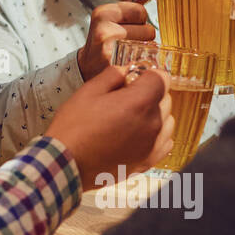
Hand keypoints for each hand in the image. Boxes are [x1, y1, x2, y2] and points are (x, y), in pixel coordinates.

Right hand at [45, 65, 173, 183]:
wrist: (66, 163)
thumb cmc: (74, 128)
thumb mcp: (88, 91)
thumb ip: (113, 75)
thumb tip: (125, 71)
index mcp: (139, 102)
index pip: (162, 78)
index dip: (148, 73)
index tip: (136, 76)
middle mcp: (152, 124)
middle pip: (165, 98)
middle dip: (149, 93)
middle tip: (125, 97)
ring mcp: (152, 145)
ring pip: (167, 120)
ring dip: (154, 114)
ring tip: (131, 117)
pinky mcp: (148, 161)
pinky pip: (165, 142)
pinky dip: (156, 134)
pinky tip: (137, 134)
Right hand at [76, 0, 155, 80]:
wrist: (88, 67)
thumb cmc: (107, 39)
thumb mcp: (115, 16)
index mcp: (103, 12)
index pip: (140, 10)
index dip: (138, 20)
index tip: (126, 27)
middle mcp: (103, 27)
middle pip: (147, 26)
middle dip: (143, 34)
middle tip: (127, 41)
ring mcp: (108, 47)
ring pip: (148, 42)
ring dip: (144, 47)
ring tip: (127, 50)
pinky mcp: (114, 62)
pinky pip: (144, 56)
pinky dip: (142, 58)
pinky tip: (129, 59)